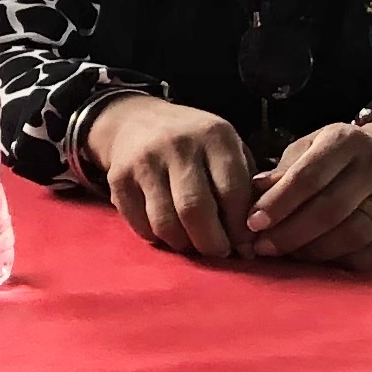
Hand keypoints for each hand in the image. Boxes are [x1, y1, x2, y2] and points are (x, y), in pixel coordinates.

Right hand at [80, 92, 254, 259]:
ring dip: (184, 244)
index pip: (232, 192)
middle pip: (195, 210)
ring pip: (166, 223)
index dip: (241, 227)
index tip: (245, 245)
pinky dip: (158, 238)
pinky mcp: (118, 178)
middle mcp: (178, 145)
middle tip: (219, 252)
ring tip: (194, 243)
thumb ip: (245, 184)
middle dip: (212, 243)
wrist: (135, 119)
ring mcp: (144, 161)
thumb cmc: (195, 142)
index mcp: (214, 136)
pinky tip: (169, 232)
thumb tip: (254, 237)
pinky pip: (141, 225)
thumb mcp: (227, 147)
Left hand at [243, 120, 371, 270]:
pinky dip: (344, 263)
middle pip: (330, 210)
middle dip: (290, 233)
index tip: (252, 223)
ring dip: (313, 252)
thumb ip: (280, 174)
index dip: (278, 203)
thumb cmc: (332, 160)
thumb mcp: (305, 152)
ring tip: (287, 254)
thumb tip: (250, 199)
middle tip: (262, 247)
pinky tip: (321, 261)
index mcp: (346, 141)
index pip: (309, 176)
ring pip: (353, 235)